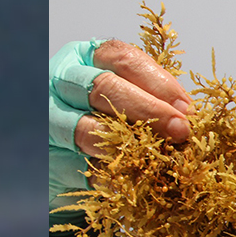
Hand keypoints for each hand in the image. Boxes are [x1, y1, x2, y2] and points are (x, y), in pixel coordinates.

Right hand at [49, 39, 193, 222]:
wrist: (69, 163)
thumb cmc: (106, 122)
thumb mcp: (128, 99)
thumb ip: (154, 100)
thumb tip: (188, 116)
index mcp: (84, 57)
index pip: (120, 58)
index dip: (157, 82)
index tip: (184, 108)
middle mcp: (61, 81)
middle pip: (103, 87)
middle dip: (148, 110)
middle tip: (179, 130)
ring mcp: (48, 119)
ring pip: (85, 128)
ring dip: (128, 144)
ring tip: (158, 156)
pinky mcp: (47, 157)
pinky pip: (81, 167)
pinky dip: (112, 174)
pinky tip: (136, 180)